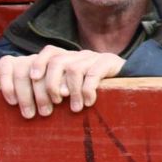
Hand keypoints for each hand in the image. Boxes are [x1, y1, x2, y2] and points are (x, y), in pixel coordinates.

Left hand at [0, 46, 125, 118]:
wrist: (128, 79)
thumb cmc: (94, 90)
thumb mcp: (73, 87)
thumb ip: (58, 89)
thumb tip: (35, 102)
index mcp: (68, 58)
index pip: (48, 52)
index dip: (38, 63)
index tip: (33, 79)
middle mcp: (78, 54)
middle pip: (56, 61)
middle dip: (51, 85)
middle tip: (53, 105)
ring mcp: (93, 57)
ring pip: (73, 69)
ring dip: (72, 92)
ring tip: (75, 109)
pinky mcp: (107, 62)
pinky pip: (92, 74)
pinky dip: (87, 90)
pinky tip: (89, 102)